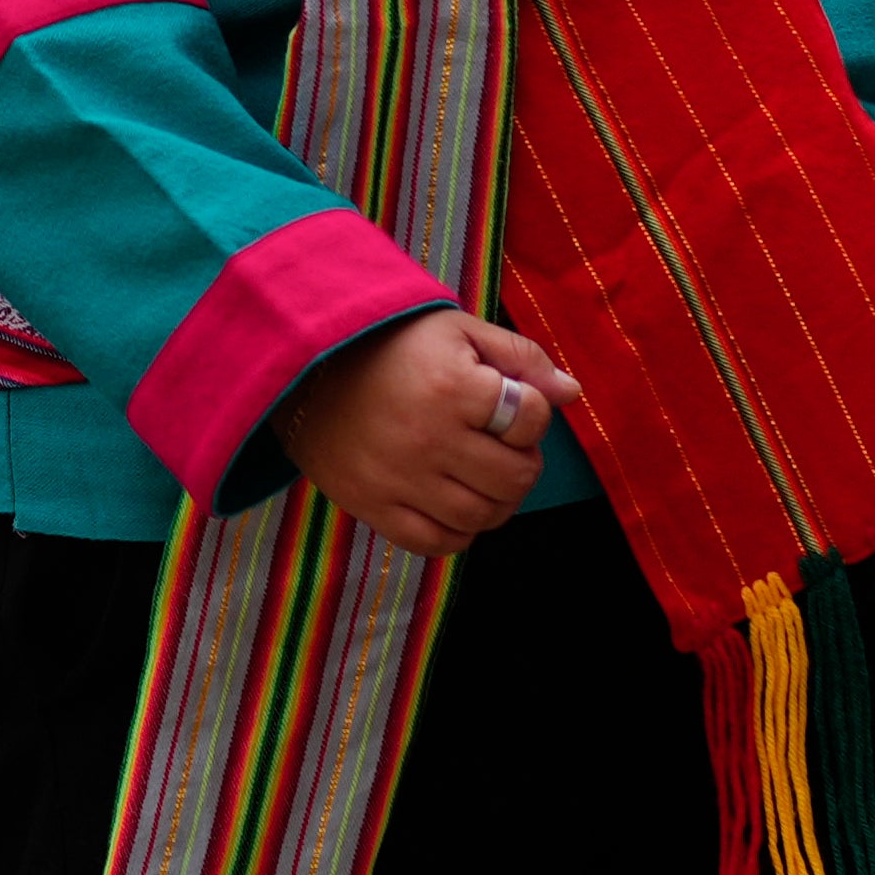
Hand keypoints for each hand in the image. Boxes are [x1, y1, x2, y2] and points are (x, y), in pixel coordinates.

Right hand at [276, 309, 581, 560]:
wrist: (304, 365)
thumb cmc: (391, 344)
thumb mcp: (456, 331)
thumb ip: (519, 357)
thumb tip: (571, 392)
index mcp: (452, 387)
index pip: (531, 418)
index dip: (531, 412)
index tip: (506, 404)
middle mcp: (428, 438)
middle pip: (515, 476)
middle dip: (521, 461)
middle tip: (501, 446)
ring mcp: (399, 478)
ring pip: (481, 515)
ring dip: (497, 501)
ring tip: (480, 476)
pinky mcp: (373, 506)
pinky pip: (436, 543)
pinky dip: (458, 532)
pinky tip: (452, 504)